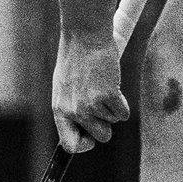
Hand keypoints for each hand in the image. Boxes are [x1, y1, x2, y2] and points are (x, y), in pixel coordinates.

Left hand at [51, 32, 130, 151]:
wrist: (85, 36)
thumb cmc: (75, 59)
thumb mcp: (65, 87)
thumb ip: (72, 108)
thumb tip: (84, 130)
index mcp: (59, 109)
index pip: (69, 145)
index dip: (84, 145)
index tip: (91, 137)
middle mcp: (74, 111)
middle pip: (100, 137)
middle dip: (106, 125)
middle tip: (102, 104)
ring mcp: (91, 104)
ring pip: (113, 122)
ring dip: (112, 107)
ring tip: (102, 85)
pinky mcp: (108, 95)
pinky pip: (123, 113)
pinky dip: (123, 102)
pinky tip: (112, 83)